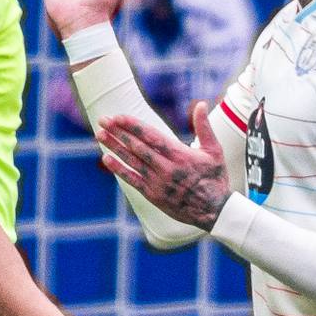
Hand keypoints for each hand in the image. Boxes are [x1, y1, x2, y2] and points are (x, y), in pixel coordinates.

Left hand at [96, 103, 230, 230]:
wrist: (214, 211)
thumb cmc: (215, 178)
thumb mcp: (214, 150)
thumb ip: (204, 126)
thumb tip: (200, 104)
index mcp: (180, 154)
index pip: (151, 136)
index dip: (133, 125)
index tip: (118, 117)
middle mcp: (166, 168)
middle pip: (137, 146)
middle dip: (118, 132)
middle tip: (103, 120)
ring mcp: (158, 182)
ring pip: (132, 161)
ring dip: (115, 147)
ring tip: (100, 135)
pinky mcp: (153, 195)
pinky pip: (132, 180)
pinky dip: (119, 170)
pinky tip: (106, 159)